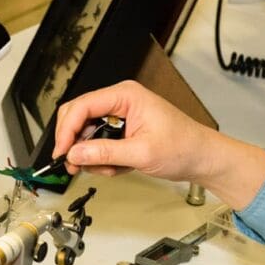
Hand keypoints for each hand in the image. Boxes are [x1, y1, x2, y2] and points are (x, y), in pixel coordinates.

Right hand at [52, 80, 264, 209]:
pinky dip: (102, 159)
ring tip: (109, 169)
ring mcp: (120, 115)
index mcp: (125, 96)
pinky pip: (98, 143)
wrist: (202, 158)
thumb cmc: (183, 147)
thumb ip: (104, 153)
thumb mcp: (141, 153)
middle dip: (74, 143)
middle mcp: (119, 101)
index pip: (82, 107)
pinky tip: (117, 167)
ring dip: (91, 156)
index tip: (61, 152)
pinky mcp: (121, 130)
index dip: (66, 130)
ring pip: (86, 133)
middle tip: (73, 165)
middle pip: (78, 117)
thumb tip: (74, 153)